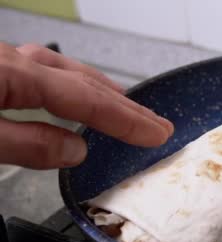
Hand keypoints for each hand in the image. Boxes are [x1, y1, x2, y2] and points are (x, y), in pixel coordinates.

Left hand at [0, 42, 173, 169]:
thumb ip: (26, 145)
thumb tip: (75, 152)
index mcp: (14, 74)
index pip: (86, 99)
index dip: (126, 119)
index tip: (157, 135)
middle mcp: (13, 61)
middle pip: (84, 82)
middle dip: (126, 106)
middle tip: (159, 125)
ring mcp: (2, 61)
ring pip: (65, 72)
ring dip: (101, 91)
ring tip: (127, 105)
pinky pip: (45, 71)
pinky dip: (72, 84)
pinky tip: (70, 92)